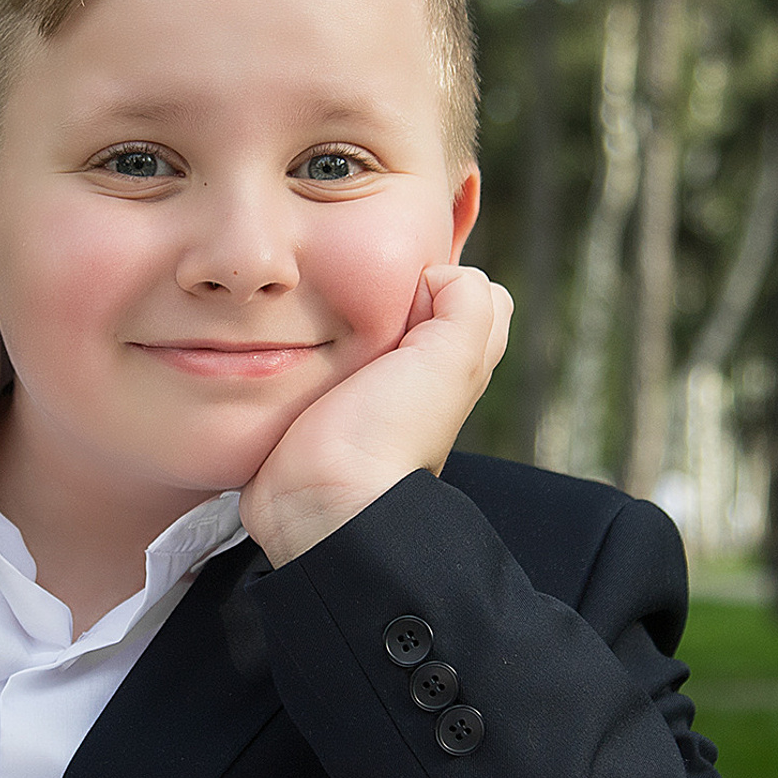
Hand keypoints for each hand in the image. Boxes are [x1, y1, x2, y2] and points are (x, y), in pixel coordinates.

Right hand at [242, 264, 511, 566]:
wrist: (318, 502)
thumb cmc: (387, 434)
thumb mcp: (450, 358)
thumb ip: (465, 302)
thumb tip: (438, 274)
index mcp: (458, 366)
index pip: (478, 299)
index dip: (450, 279)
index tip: (409, 284)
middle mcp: (418, 378)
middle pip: (418, 307)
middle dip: (392, 288)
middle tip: (362, 292)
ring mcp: (366, 393)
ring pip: (363, 327)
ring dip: (344, 313)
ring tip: (326, 311)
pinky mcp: (318, 404)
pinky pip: (316, 354)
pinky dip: (309, 341)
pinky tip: (299, 341)